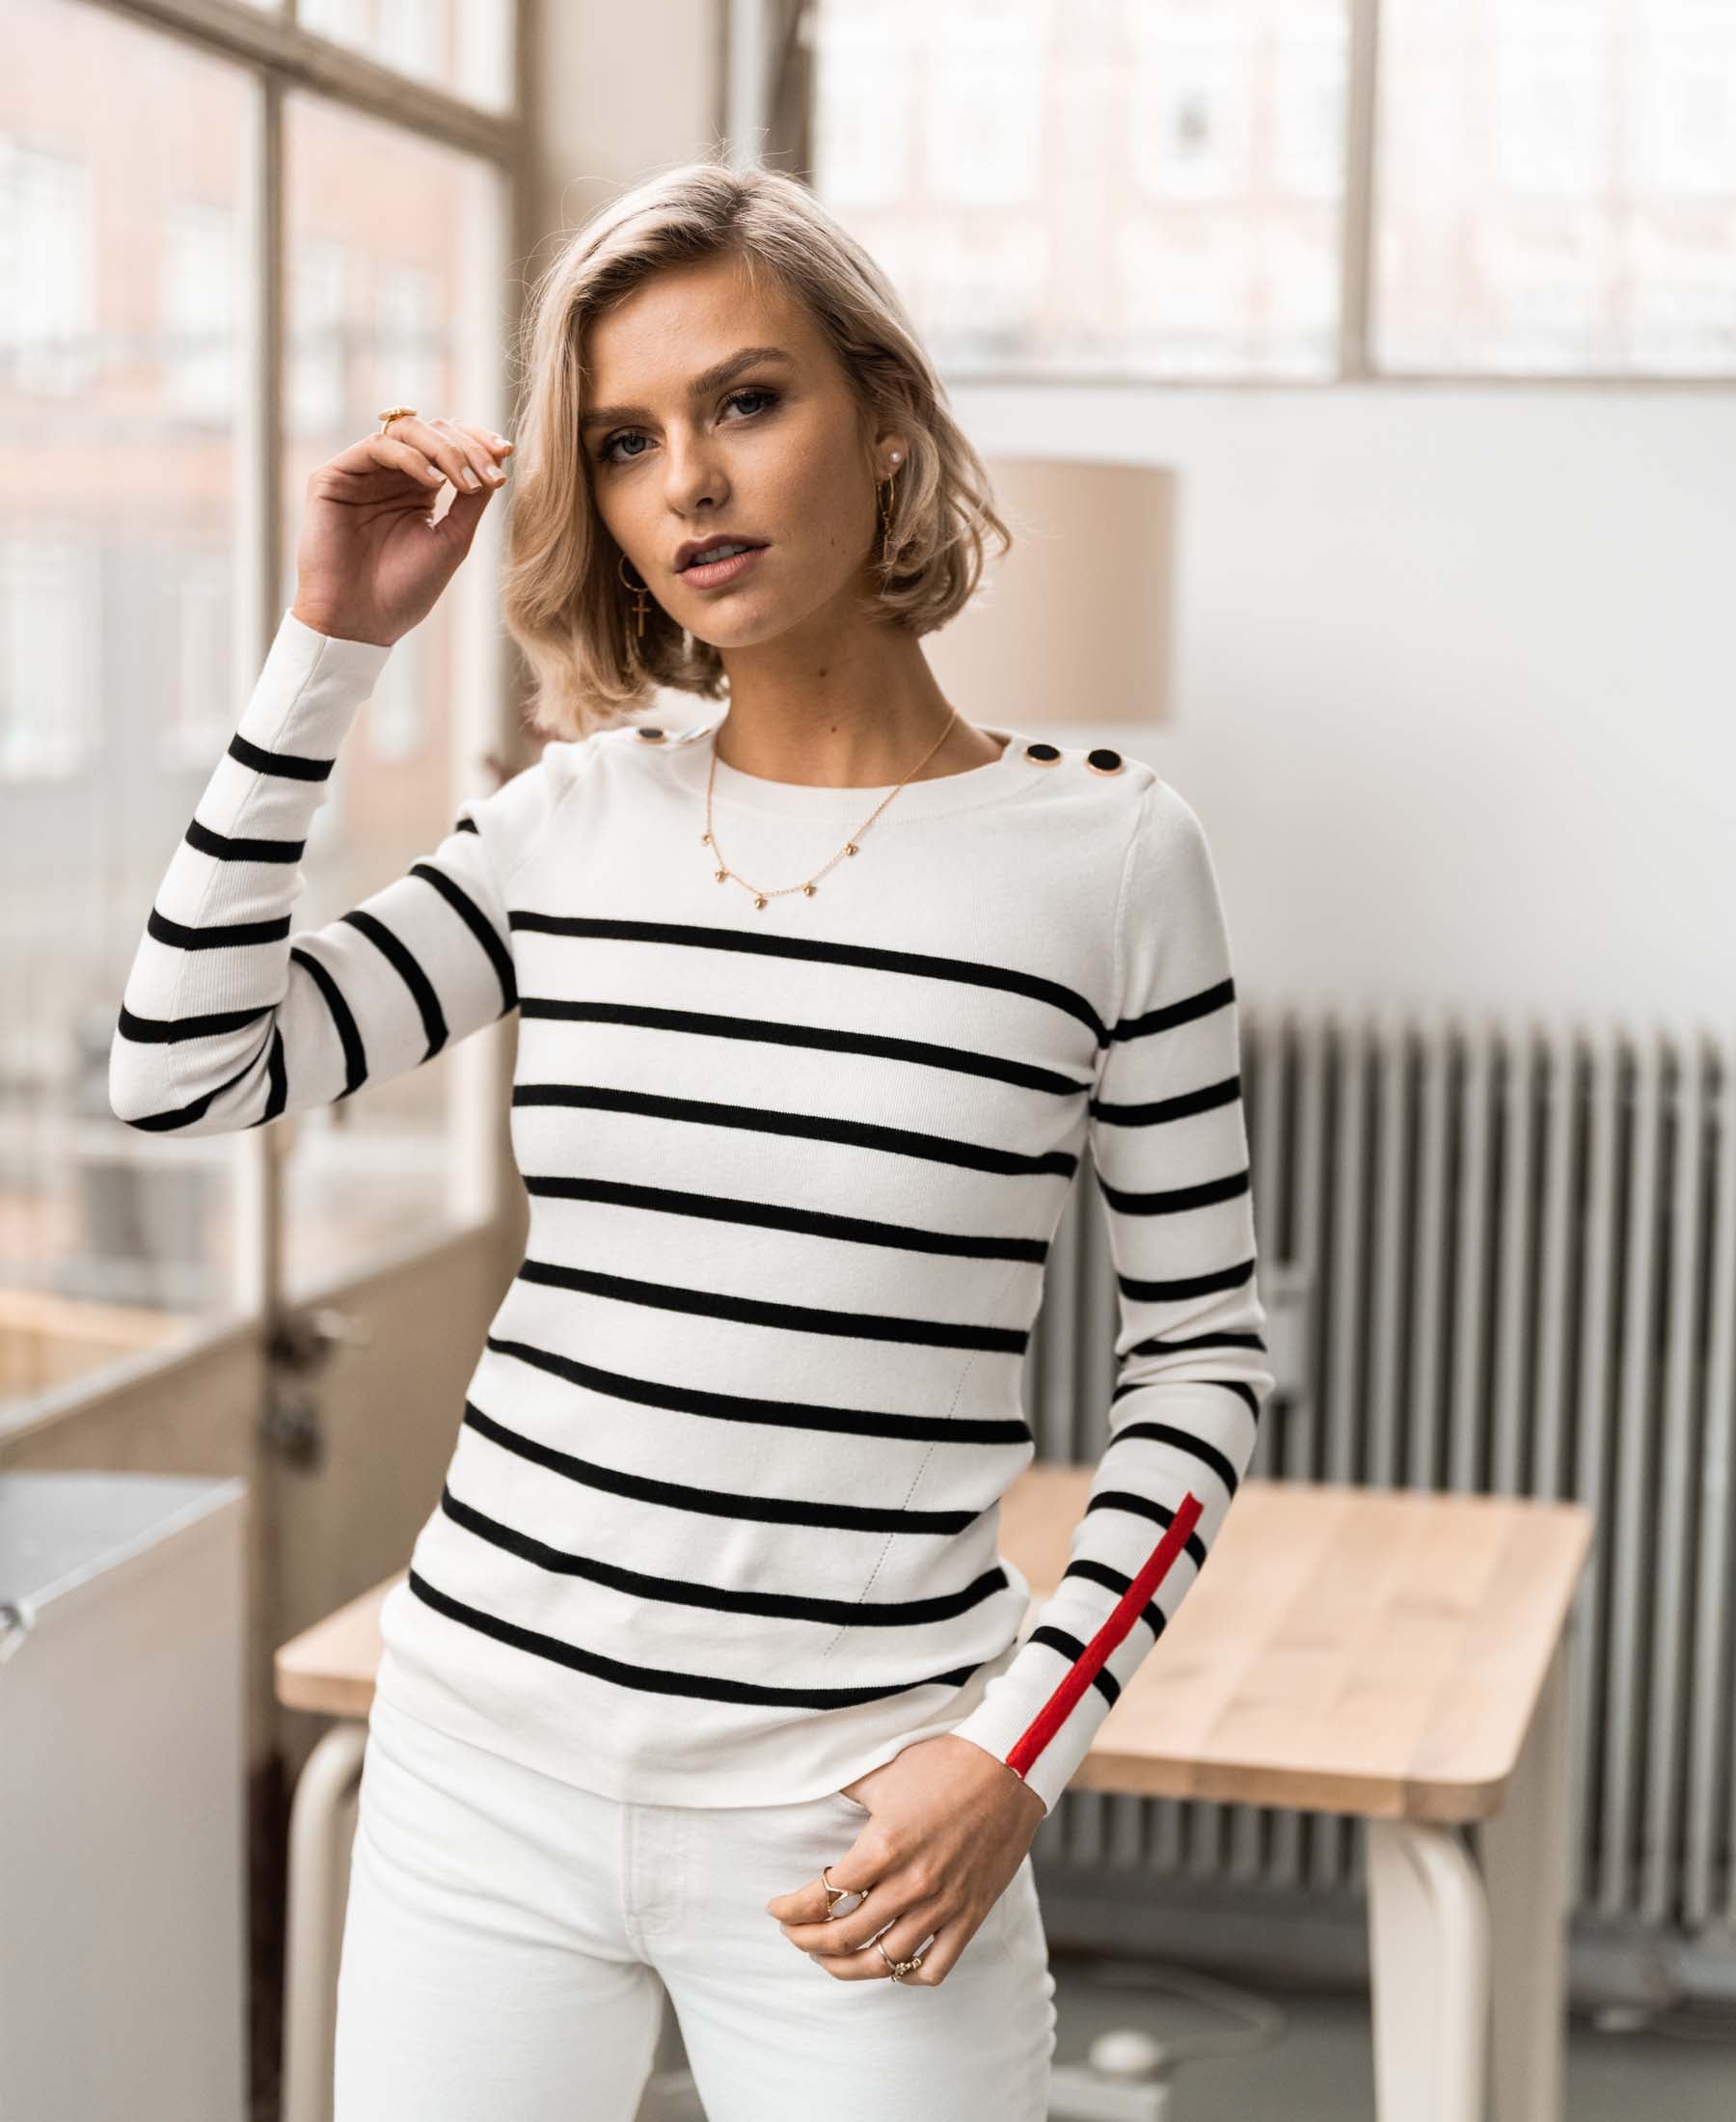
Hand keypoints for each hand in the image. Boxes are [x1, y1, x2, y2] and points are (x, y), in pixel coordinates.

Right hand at [289, 415, 513, 648]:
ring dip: (444, 449)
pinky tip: (435, 483)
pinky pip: (376, 447)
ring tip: (466, 482)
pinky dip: (412, 458)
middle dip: (468, 447)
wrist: (361, 622)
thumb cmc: (405, 590)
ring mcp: (360, 474)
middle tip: (491, 475)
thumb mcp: (452, 540)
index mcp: (417, 489)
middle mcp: (389, 476)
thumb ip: (471, 499)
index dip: (478, 441)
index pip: (449, 446)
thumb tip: (499, 458)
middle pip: (432, 432)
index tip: (507, 452)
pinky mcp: (332, 477)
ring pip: (406, 432)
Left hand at [763, 1734, 1044, 1985]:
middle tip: (793, 1934)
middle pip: (844, 1936)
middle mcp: (911, 1884)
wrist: (1011, 1765)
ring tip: (828, 1957)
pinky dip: (906, 1974)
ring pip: (884, 1961)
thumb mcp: (883, 1772)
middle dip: (808, 1940)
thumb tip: (811, 1790)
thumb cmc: (944, 1762)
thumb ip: (845, 1791)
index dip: (791, 1908)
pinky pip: (934, 1967)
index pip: (822, 1896)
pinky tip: (888, 1963)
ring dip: (846, 1966)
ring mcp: (943, 1905)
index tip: (775, 1908)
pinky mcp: (971, 1915)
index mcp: (883, 1846)